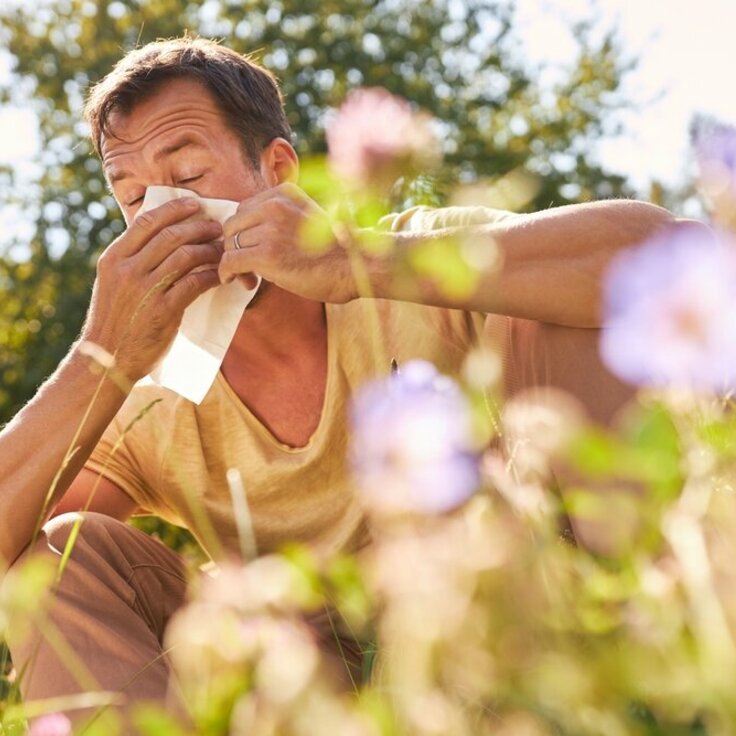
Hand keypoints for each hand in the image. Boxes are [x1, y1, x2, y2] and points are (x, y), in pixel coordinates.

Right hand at [81, 197, 223, 382]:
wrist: (107, 359)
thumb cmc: (116, 320)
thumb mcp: (113, 283)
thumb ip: (133, 260)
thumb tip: (161, 236)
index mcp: (114, 258)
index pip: (147, 221)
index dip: (174, 209)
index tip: (194, 204)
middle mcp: (127, 269)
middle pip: (171, 235)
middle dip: (199, 226)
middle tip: (217, 227)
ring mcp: (145, 289)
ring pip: (186, 256)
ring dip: (210, 249)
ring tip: (223, 249)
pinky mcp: (163, 310)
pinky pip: (194, 283)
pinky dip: (211, 275)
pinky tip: (220, 275)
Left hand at [219, 183, 357, 303]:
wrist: (355, 268)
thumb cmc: (335, 252)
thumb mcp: (307, 219)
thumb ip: (280, 219)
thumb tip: (248, 236)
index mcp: (284, 193)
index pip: (244, 209)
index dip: (244, 233)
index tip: (253, 251)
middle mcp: (274, 206)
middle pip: (233, 225)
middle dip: (235, 247)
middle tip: (247, 268)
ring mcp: (270, 230)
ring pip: (230, 244)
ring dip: (234, 263)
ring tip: (248, 278)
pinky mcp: (266, 255)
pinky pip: (230, 261)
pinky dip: (226, 273)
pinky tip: (233, 281)